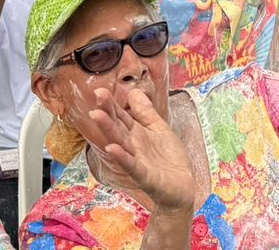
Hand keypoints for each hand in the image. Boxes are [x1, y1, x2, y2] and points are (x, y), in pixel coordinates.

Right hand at [85, 85, 195, 213]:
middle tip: (97, 96)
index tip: (100, 90)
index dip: (111, 103)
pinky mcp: (144, 176)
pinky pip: (132, 165)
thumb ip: (145, 112)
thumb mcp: (159, 128)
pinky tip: (112, 148)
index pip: (121, 116)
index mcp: (137, 133)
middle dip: (107, 112)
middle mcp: (133, 145)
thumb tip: (133, 91)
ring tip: (97, 115)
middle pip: (117, 126)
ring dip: (108, 130)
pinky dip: (122, 157)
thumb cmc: (168, 158)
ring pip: (120, 142)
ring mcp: (137, 160)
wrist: (181, 187)